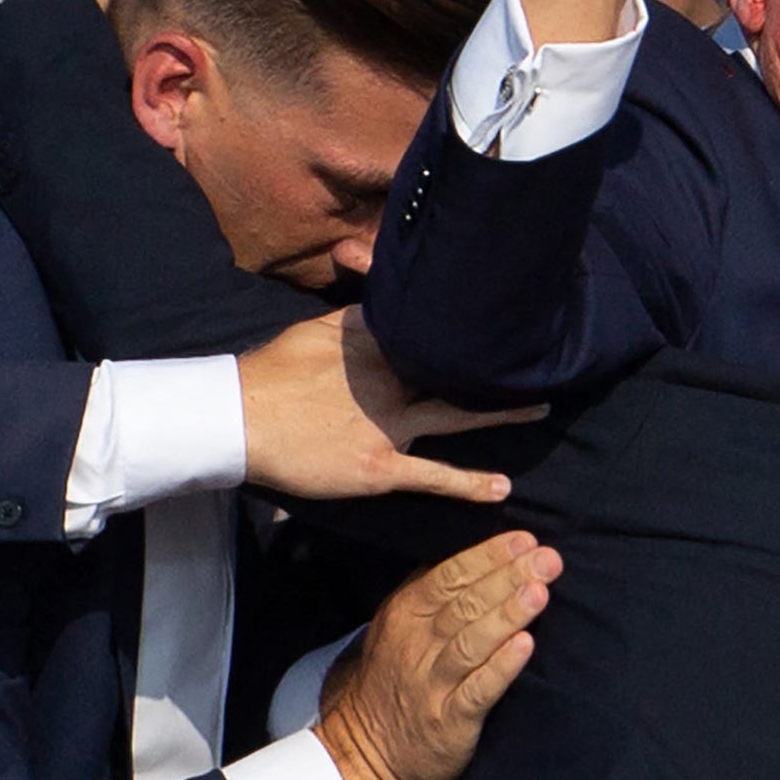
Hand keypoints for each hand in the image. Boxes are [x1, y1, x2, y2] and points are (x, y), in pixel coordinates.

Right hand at [237, 310, 543, 504]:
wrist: (237, 417)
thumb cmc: (273, 374)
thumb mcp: (317, 330)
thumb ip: (356, 317)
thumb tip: (381, 290)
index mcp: (377, 348)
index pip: (433, 333)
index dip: (469, 329)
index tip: (504, 320)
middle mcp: (392, 383)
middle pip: (457, 370)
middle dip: (498, 365)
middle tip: (540, 356)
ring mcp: (390, 426)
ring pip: (457, 416)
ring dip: (501, 414)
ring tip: (542, 410)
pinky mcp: (380, 465)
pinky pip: (432, 476)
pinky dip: (468, 483)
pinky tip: (501, 490)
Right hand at [313, 530, 557, 779]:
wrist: (365, 752)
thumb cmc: (394, 679)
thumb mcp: (398, 628)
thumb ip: (431, 591)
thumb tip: (478, 552)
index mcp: (405, 614)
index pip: (449, 576)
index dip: (488, 556)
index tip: (525, 539)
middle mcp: (416, 645)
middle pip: (466, 603)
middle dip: (509, 577)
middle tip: (548, 558)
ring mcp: (431, 683)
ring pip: (472, 642)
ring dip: (508, 614)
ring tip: (540, 591)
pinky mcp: (449, 720)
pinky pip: (478, 689)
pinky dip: (502, 667)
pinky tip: (525, 646)